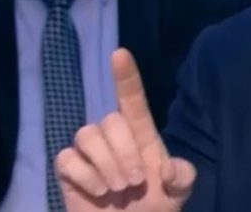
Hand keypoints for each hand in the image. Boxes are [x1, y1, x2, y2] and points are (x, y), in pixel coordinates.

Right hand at [56, 49, 195, 210]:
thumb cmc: (154, 208)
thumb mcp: (178, 193)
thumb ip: (183, 177)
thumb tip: (167, 168)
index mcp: (142, 135)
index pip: (132, 98)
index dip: (126, 77)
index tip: (120, 53)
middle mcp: (114, 138)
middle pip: (110, 120)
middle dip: (124, 152)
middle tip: (134, 182)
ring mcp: (90, 153)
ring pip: (87, 134)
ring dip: (105, 164)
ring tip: (116, 189)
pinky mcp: (69, 170)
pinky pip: (67, 157)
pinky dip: (84, 175)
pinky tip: (98, 192)